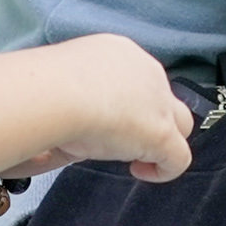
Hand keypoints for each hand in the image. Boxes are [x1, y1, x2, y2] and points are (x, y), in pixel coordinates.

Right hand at [26, 32, 195, 183]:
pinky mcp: (162, 134)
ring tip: (132, 159)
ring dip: (159, 141)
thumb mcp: (62, 88)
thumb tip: (62, 136)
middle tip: (114, 139)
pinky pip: (179, 158)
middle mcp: (146, 71)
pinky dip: (164, 169)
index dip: (125, 103)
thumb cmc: (45, 88)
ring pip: (180, 123)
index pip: (136, 79)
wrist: (55, 93)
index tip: (101, 119)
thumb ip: (75, 104)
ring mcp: (159, 102)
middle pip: (161, 98)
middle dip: (145, 119)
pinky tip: (139, 171)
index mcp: (119, 53)